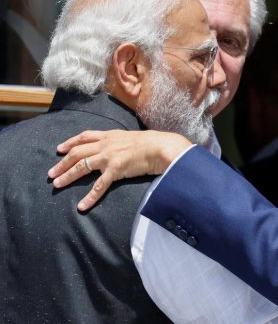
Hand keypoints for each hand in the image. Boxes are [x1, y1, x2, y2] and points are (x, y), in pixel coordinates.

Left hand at [47, 129, 191, 210]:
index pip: (84, 137)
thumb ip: (123, 142)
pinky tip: (82, 206)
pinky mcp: (115, 170)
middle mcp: (106, 144)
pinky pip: (99, 186)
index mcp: (110, 136)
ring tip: (57, 184)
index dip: (70, 142)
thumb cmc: (153, 143)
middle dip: (62, 163)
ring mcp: (109, 157)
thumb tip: (122, 147)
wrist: (161, 147)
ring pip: (82, 166)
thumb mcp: (133, 137)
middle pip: (77, 153)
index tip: (60, 149)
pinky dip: (89, 197)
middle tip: (51, 173)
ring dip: (67, 176)